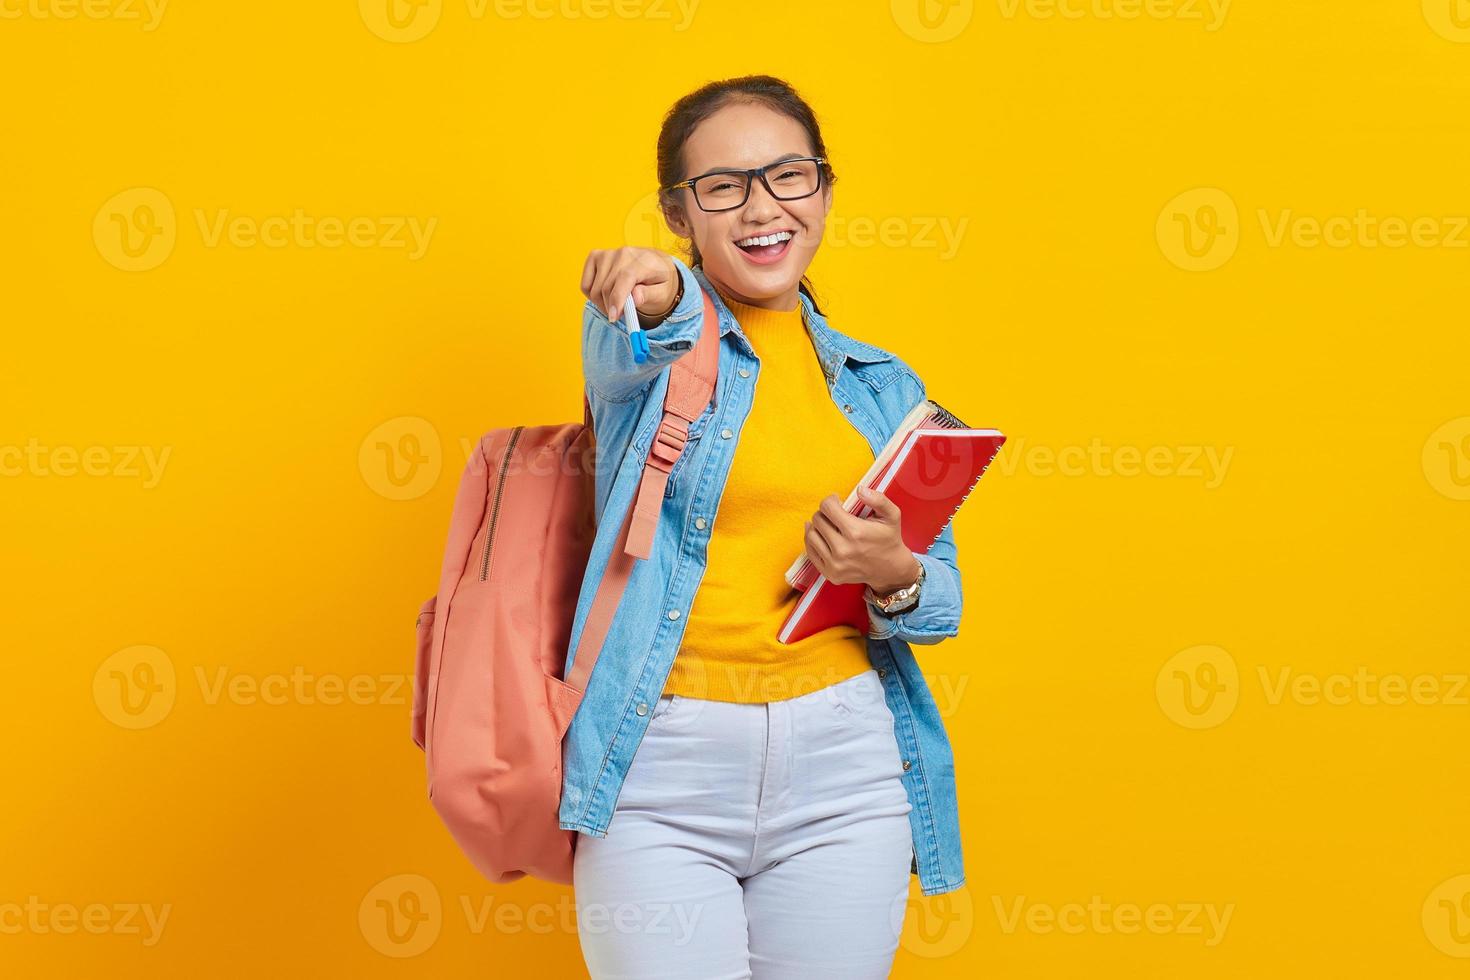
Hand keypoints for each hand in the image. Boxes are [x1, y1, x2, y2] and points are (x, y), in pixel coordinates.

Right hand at [580, 247, 679, 323]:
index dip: (617, 299)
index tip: (613, 317)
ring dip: (602, 304)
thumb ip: (650, 294)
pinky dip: (592, 296)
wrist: (654, 265)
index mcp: (643, 260)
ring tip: (617, 306)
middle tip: (621, 316)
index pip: (624, 278)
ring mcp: (607, 254)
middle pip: (607, 287)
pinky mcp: (595, 257)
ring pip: (595, 289)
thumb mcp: (662, 292)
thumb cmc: (659, 281)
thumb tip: (635, 297)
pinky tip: (606, 297)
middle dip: (611, 308)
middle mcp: (623, 253)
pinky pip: (586, 285)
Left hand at [803, 486, 921, 592]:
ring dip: (817, 526)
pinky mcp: (830, 574)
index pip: (827, 507)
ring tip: (827, 524)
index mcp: (855, 532)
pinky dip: (813, 541)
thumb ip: (878, 499)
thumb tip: (860, 490)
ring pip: (811, 535)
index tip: (837, 501)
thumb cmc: (889, 539)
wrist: (891, 569)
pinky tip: (820, 535)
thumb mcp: (892, 515)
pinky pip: (811, 552)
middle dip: (825, 513)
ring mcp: (835, 564)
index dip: (831, 500)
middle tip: (834, 514)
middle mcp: (842, 550)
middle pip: (818, 520)